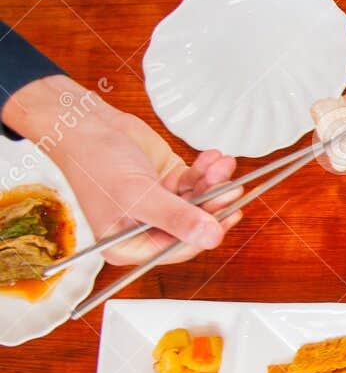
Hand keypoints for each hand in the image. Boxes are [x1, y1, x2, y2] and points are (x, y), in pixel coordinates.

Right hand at [1, 76, 239, 264]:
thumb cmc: (96, 161)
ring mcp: (160, 206)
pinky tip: (214, 158)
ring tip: (222, 164)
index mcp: (127, 245)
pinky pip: (196, 183)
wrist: (85, 123)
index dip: (205, 233)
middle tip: (233, 188)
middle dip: (213, 205)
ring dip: (214, 184)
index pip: (177, 250)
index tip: (229, 215)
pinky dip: (206, 171)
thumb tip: (212, 238)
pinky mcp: (168, 184)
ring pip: (199, 203)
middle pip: (192, 226)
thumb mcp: (137, 195)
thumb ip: (176, 218)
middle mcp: (145, 229)